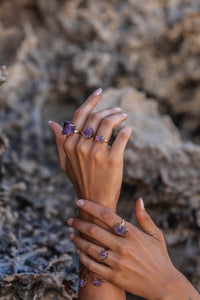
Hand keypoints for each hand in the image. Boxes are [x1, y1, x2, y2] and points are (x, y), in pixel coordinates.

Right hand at [49, 88, 131, 210]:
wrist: (95, 202)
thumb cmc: (80, 180)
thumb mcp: (65, 161)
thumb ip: (60, 141)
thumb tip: (52, 123)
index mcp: (69, 144)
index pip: (80, 115)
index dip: (91, 100)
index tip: (100, 91)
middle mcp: (81, 146)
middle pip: (96, 117)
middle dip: (108, 109)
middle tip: (117, 110)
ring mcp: (97, 153)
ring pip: (109, 124)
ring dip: (118, 116)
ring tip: (123, 116)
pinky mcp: (113, 160)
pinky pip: (122, 138)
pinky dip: (126, 131)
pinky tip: (128, 129)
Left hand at [67, 198, 189, 299]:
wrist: (164, 285)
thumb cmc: (160, 257)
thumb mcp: (156, 235)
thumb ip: (144, 217)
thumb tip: (139, 199)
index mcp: (133, 234)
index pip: (107, 216)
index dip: (91, 207)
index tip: (79, 201)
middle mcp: (123, 247)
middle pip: (94, 230)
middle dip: (78, 223)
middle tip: (69, 220)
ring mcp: (118, 263)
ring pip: (90, 248)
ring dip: (78, 240)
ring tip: (71, 235)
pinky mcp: (114, 277)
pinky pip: (93, 266)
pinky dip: (83, 257)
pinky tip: (78, 251)